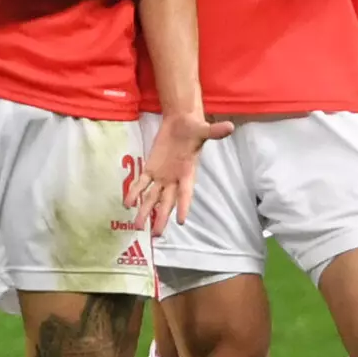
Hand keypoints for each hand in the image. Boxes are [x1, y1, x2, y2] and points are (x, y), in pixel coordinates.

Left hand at [138, 108, 234, 236]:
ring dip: (145, 211)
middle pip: (167, 202)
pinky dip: (134, 192)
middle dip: (161, 218)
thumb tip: (230, 127)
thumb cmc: (194, 128)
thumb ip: (214, 132)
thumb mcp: (203, 130)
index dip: (184, 206)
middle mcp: (174, 179)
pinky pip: (141, 183)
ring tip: (138, 226)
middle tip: (156, 234)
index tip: (182, 222)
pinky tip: (127, 203)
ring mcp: (161, 176)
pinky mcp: (150, 169)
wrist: (181, 122)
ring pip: (152, 197)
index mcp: (188, 173)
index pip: (186, 193)